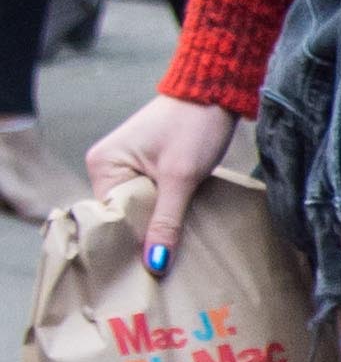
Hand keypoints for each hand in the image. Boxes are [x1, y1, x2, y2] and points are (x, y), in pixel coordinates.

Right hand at [86, 94, 238, 271]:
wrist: (216, 89)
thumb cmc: (195, 125)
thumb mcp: (181, 177)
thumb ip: (166, 222)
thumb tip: (154, 265)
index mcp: (103, 164)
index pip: (109, 218)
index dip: (128, 243)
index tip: (144, 272)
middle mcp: (106, 165)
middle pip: (122, 216)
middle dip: (142, 236)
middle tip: (161, 268)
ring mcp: (126, 165)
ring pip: (138, 209)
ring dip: (156, 225)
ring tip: (170, 250)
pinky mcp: (146, 166)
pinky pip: (149, 198)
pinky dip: (163, 211)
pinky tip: (176, 229)